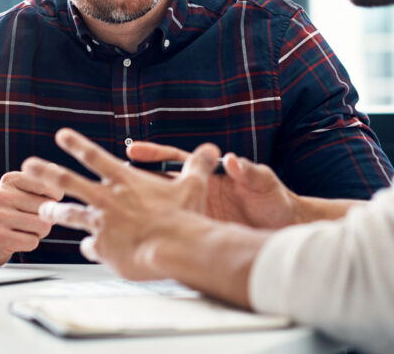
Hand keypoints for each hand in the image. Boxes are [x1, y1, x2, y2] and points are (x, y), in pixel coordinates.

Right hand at [0, 171, 63, 264]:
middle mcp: (1, 195)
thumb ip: (40, 182)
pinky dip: (30, 243)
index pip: (48, 185)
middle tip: (31, 219)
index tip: (47, 202)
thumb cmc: (6, 212)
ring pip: (43, 226)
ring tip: (24, 229)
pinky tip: (17, 239)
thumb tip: (56, 173)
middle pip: (47, 207)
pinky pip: (32, 242)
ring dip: (39, 232)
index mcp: (9, 180)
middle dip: (46, 218)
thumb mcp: (18, 191)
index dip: (55, 197)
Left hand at [22, 128, 220, 279]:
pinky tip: (90, 251)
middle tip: (28, 166)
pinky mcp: (103, 248)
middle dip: (46, 172)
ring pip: (70, 215)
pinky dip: (90, 249)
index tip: (61, 135)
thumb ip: (198, 166)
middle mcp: (108, 199)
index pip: (95, 157)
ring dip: (55, 213)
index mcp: (125, 181)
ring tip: (43, 212)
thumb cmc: (184, 217)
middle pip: (68, 182)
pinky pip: (90, 248)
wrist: (176, 247)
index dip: (77, 144)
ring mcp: (102, 224)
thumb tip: (213, 149)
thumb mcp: (193, 185)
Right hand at [127, 141, 300, 228]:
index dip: (153, 155)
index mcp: (209, 175)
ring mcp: (196, 213)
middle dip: (133, 182)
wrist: (285, 228)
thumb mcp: (264, 183)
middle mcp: (197, 193)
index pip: (175, 161)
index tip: (133, 151)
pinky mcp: (200, 233)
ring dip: (138, 211)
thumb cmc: (275, 200)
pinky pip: (173, 235)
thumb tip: (233, 160)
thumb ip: (249, 171)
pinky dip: (155, 238)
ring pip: (160, 211)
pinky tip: (135, 243)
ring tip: (110, 213)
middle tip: (108, 179)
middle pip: (158, 185)